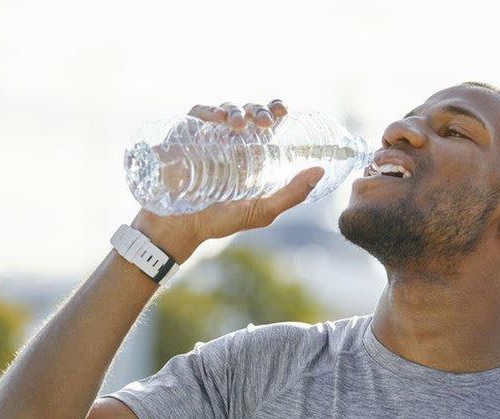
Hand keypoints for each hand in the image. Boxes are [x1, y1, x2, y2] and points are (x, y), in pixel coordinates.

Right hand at [131, 98, 322, 262]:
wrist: (179, 228)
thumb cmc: (219, 221)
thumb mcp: (261, 211)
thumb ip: (292, 194)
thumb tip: (320, 171)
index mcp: (250, 153)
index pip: (265, 122)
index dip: (274, 110)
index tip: (283, 111)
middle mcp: (229, 141)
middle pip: (247, 112)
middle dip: (258, 109)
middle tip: (264, 121)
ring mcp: (206, 137)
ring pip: (224, 110)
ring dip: (235, 110)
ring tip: (239, 124)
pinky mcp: (183, 136)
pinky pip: (196, 114)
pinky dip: (208, 111)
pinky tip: (218, 120)